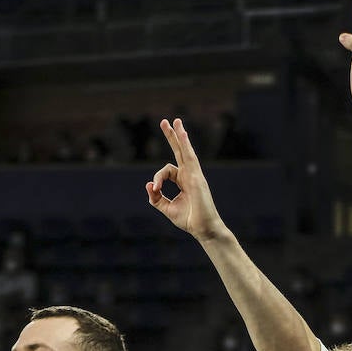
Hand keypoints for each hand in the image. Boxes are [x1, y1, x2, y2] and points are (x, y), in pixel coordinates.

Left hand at [145, 118, 227, 240]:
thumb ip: (156, 198)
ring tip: (175, 121)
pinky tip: (182, 134)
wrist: (203, 229)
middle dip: (172, 136)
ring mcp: (194, 175)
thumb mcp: (167, 208)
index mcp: (183, 181)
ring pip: (186, 151)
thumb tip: (148, 184)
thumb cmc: (189, 220)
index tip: (154, 189)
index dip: (157, 179)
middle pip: (180, 151)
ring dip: (180, 135)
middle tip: (165, 122)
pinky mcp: (196, 178)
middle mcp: (190, 175)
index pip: (166, 170)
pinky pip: (190, 158)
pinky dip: (186, 145)